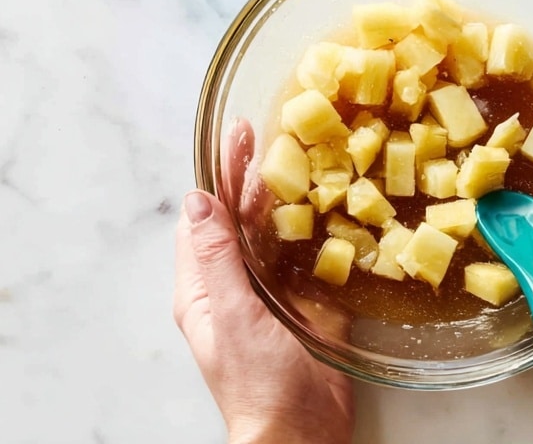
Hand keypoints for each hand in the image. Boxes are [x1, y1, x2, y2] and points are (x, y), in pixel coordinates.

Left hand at [174, 122, 353, 443]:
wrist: (303, 433)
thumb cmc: (258, 383)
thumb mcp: (232, 313)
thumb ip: (216, 256)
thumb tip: (195, 199)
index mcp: (205, 288)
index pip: (204, 218)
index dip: (218, 175)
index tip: (236, 138)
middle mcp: (235, 284)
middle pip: (238, 218)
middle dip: (248, 174)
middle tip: (264, 130)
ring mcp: (271, 292)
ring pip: (272, 230)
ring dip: (282, 193)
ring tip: (295, 151)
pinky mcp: (305, 300)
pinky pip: (305, 252)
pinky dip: (312, 222)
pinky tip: (326, 198)